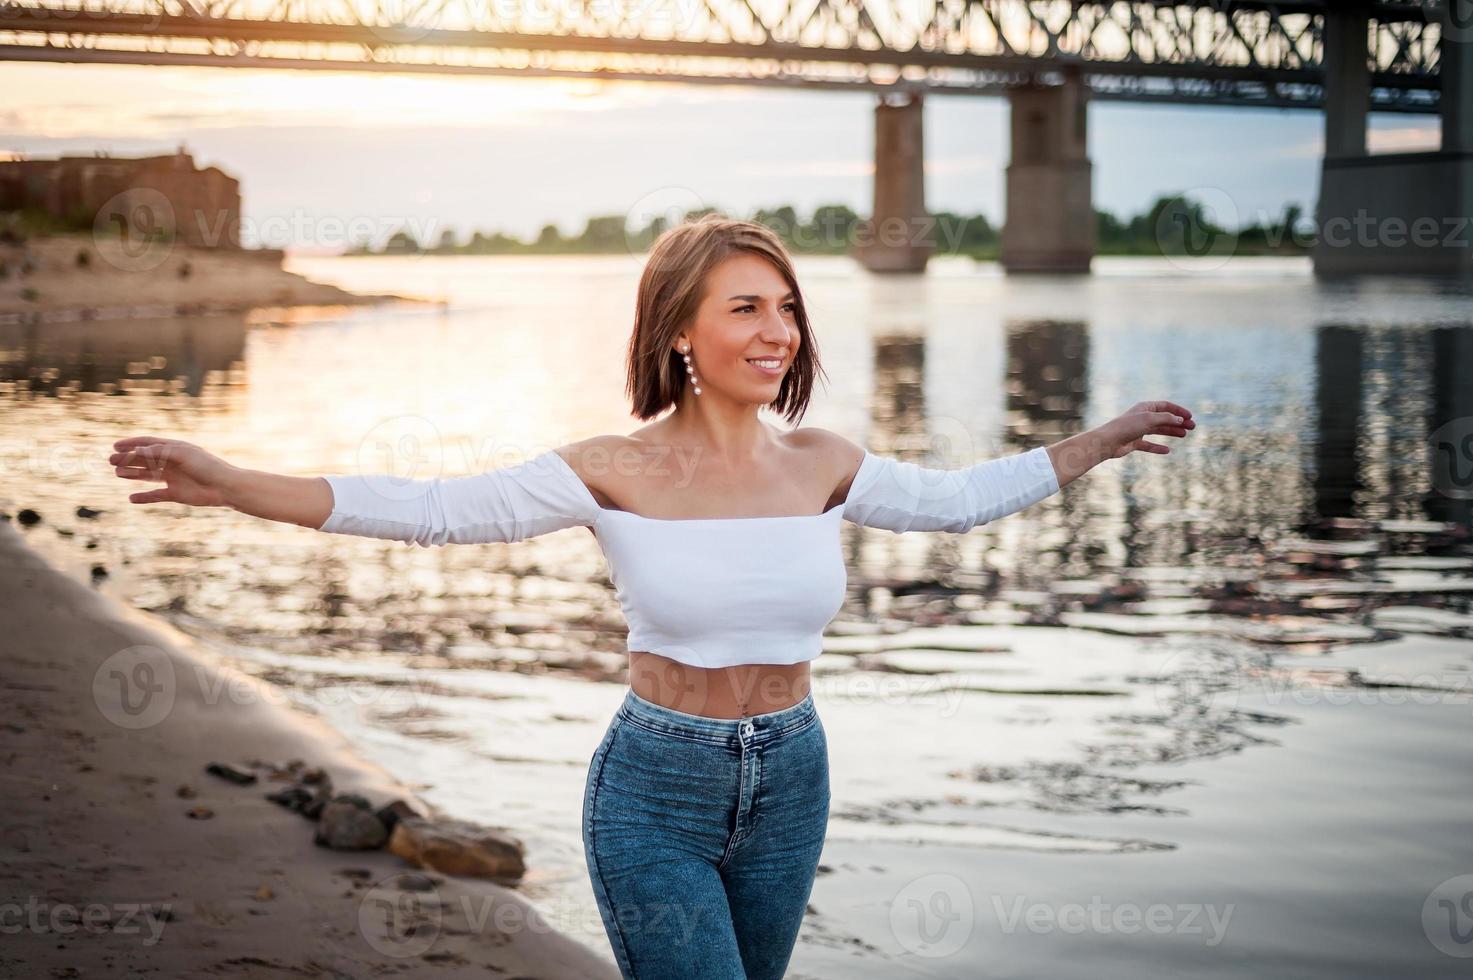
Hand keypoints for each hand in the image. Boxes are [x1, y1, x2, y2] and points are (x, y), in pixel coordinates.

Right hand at [108, 436, 235, 506]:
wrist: (225, 487)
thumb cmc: (207, 466)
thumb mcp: (181, 454)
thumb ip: (159, 452)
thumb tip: (136, 451)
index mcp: (175, 449)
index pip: (149, 444)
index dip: (131, 444)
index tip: (115, 446)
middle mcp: (172, 463)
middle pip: (145, 460)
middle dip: (128, 459)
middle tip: (111, 461)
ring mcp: (174, 479)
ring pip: (148, 476)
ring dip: (132, 474)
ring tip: (117, 473)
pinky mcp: (176, 494)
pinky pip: (156, 496)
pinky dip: (144, 497)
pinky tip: (131, 498)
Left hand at [1098, 401, 1195, 458]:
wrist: (1108, 441)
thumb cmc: (1127, 426)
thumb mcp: (1149, 419)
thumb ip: (1166, 418)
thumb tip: (1180, 419)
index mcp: (1145, 407)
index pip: (1165, 406)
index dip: (1179, 411)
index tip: (1190, 417)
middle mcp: (1142, 417)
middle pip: (1164, 418)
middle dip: (1178, 422)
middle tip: (1192, 428)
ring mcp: (1138, 430)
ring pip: (1158, 430)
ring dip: (1171, 432)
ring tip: (1184, 435)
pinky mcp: (1134, 442)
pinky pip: (1148, 445)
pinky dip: (1157, 447)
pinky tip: (1167, 450)